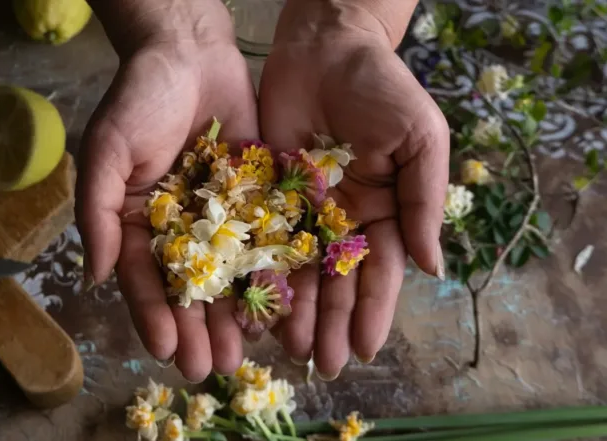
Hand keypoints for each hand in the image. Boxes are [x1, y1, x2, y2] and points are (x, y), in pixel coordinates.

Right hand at [76, 0, 257, 381]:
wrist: (189, 52)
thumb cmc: (139, 98)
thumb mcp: (107, 151)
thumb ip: (98, 212)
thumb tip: (96, 278)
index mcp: (140, 223)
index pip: (145, 280)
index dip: (155, 317)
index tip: (169, 351)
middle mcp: (181, 228)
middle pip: (191, 288)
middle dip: (200, 329)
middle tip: (214, 367)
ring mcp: (221, 216)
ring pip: (230, 274)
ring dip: (236, 315)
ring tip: (246, 351)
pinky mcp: (257, 198)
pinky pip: (264, 240)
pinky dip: (270, 274)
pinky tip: (278, 305)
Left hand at [259, 0, 448, 378]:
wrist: (326, 46)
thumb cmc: (382, 88)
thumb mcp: (420, 140)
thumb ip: (423, 202)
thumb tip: (434, 267)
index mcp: (383, 212)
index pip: (379, 273)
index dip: (373, 311)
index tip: (365, 349)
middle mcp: (342, 220)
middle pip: (335, 282)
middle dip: (330, 323)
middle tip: (321, 364)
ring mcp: (302, 211)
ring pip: (297, 271)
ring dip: (294, 311)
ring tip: (288, 348)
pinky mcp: (265, 195)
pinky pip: (260, 240)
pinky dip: (258, 273)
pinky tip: (253, 305)